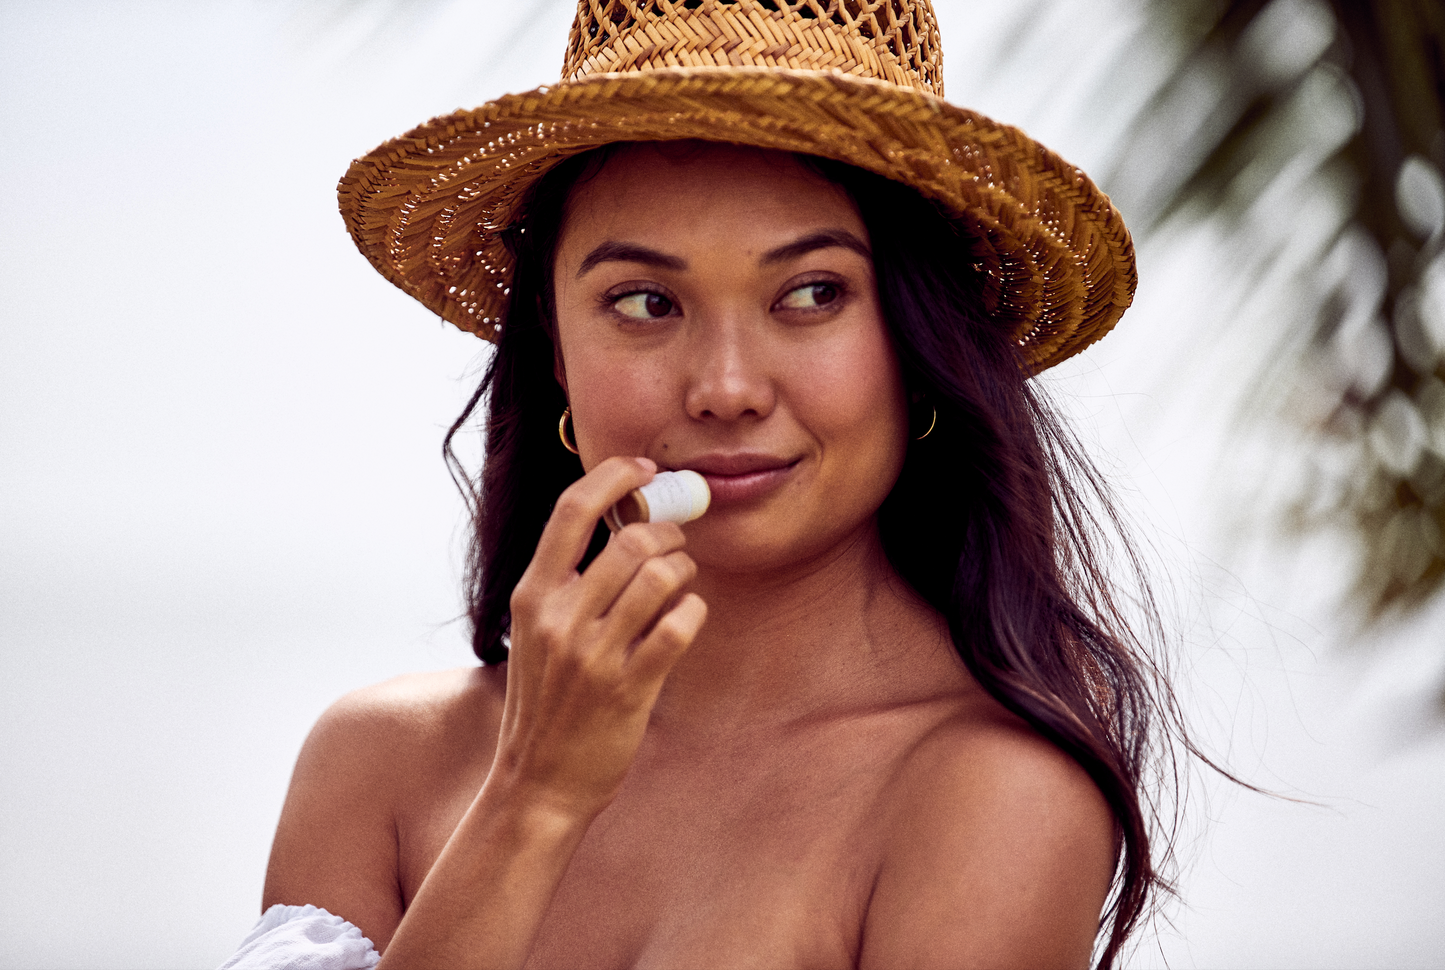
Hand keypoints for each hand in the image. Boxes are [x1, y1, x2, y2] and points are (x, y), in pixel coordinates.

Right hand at [493, 456, 707, 820]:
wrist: (537, 783)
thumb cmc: (547, 701)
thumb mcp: (538, 633)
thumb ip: (568, 583)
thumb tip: (620, 523)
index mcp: (531, 596)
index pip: (570, 511)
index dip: (613, 477)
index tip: (644, 470)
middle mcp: (558, 619)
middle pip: (629, 539)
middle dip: (666, 532)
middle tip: (676, 544)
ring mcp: (593, 655)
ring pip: (661, 577)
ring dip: (684, 571)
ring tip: (681, 584)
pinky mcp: (628, 688)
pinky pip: (679, 626)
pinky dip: (693, 612)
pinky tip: (687, 618)